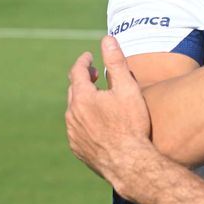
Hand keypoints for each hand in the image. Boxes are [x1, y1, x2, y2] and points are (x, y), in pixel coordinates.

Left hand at [66, 36, 159, 195]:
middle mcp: (72, 115)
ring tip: (99, 100)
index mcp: (82, 98)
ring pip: (74, 111)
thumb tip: (107, 39)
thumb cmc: (132, 125)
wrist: (130, 164)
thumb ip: (116, 62)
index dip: (84, 62)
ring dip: (84, 102)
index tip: (90, 57)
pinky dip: (85, 121)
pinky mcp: (78, 149)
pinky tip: (98, 124)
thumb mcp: (127, 89)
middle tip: (96, 75)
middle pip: (74, 91)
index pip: (77, 72)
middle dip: (83, 80)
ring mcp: (73, 134)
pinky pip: (77, 130)